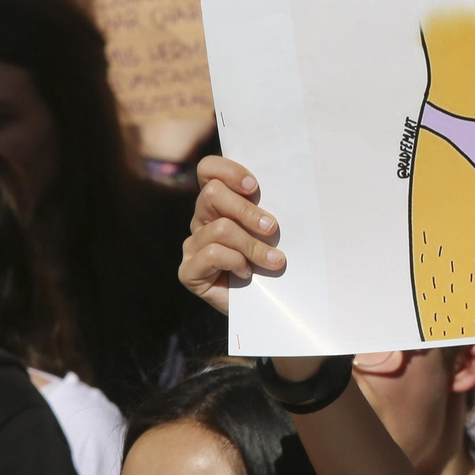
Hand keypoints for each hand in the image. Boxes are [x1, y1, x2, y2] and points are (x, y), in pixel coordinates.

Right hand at [179, 155, 284, 314]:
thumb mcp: (271, 230)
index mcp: (219, 202)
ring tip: (272, 262)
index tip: (255, 186)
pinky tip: (247, 274)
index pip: (209, 169)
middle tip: (272, 228)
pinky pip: (212, 254)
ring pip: (221, 228)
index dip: (228, 170)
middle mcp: (202, 219)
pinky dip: (236, 262)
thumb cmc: (272, 261)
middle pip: (213, 194)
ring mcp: (193, 245)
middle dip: (247, 211)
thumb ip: (266, 208)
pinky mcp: (188, 271)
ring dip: (252, 245)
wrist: (269, 305)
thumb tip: (286, 188)